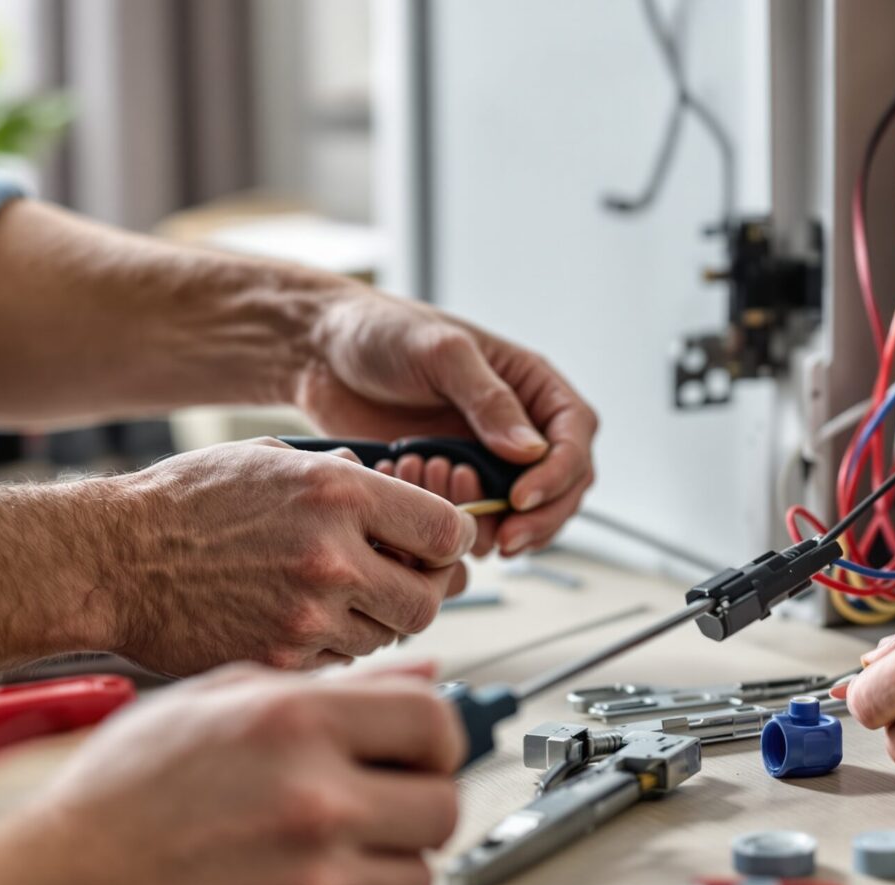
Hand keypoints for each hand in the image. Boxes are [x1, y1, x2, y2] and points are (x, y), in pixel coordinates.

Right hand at [0, 663, 463, 884]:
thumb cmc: (122, 792)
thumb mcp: (217, 700)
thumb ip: (331, 686)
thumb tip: (423, 676)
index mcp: (297, 725)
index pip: (435, 724)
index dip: (435, 737)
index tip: (419, 751)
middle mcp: (316, 803)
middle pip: (443, 807)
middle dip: (416, 802)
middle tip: (376, 802)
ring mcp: (312, 883)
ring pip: (416, 874)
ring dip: (383, 861)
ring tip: (322, 847)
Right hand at [108, 439, 473, 673]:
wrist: (109, 560)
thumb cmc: (183, 506)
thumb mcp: (273, 460)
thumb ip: (347, 476)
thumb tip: (403, 496)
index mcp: (337, 493)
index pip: (448, 530)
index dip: (450, 541)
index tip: (437, 545)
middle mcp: (331, 556)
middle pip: (431, 597)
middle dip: (422, 591)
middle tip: (398, 583)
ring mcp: (307, 615)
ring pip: (391, 636)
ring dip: (378, 623)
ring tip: (338, 600)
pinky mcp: (281, 660)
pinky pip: (344, 663)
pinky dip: (336, 648)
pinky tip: (302, 624)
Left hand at [296, 290, 598, 556]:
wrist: (320, 354)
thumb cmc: (382, 332)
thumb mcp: (441, 353)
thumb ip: (489, 400)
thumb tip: (531, 450)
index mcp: (531, 386)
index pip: (574, 438)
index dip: (559, 474)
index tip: (521, 498)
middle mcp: (519, 427)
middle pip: (563, 487)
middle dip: (539, 519)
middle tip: (505, 541)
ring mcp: (486, 460)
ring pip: (524, 515)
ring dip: (495, 527)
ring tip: (451, 510)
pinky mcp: (452, 485)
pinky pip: (474, 524)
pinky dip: (456, 529)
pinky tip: (423, 508)